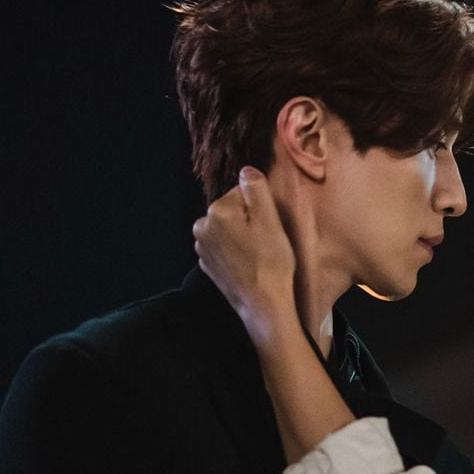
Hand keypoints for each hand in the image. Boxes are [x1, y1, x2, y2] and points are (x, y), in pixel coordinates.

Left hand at [193, 166, 297, 334]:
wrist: (263, 303)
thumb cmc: (271, 260)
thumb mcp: (270, 219)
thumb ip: (256, 189)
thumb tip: (246, 170)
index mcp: (216, 211)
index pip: (242, 193)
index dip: (260, 207)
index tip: (270, 225)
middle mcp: (202, 227)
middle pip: (232, 211)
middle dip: (248, 220)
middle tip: (267, 240)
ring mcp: (202, 249)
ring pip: (227, 229)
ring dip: (241, 235)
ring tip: (259, 253)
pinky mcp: (208, 266)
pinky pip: (223, 248)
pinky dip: (235, 251)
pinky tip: (249, 263)